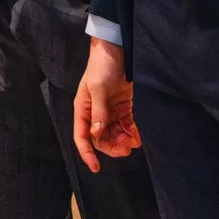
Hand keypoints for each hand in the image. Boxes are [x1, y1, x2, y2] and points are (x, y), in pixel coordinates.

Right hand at [74, 37, 141, 172]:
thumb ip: (98, 111)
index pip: (82, 136)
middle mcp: (94, 113)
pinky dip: (131, 134)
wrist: (116, 50)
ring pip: (113, 135)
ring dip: (123, 141)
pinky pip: (125, 126)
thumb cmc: (101, 67)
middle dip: (112, 147)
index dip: (87, 153)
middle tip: (126, 149)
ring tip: (134, 142)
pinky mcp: (122, 108)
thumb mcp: (98, 88)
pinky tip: (137, 138)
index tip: (96, 168)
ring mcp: (109, 111)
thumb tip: (96, 133)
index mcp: (83, 108)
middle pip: (100, 139)